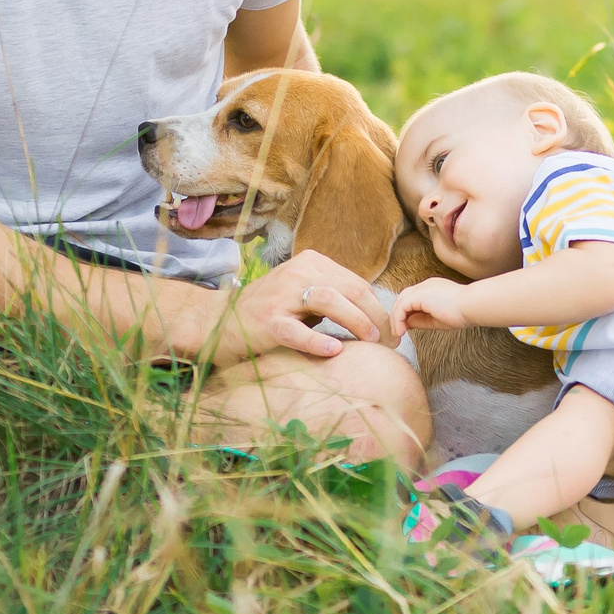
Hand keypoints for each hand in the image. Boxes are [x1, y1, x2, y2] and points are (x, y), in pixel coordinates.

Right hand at [200, 249, 385, 365]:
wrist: (220, 321)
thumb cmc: (271, 312)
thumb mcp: (305, 295)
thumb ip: (335, 298)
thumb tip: (377, 319)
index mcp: (311, 263)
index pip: (356, 283)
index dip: (379, 307)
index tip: (394, 331)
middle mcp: (297, 272)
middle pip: (349, 288)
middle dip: (376, 315)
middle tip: (392, 341)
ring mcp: (281, 295)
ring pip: (329, 300)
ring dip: (356, 321)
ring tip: (373, 341)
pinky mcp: (267, 320)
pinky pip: (296, 330)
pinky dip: (316, 341)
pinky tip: (333, 351)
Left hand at [390, 277, 472, 337]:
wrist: (472, 306)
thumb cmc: (462, 313)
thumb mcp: (437, 319)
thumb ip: (421, 320)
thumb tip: (407, 323)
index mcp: (431, 289)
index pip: (411, 299)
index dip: (405, 314)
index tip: (406, 328)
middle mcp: (425, 286)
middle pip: (403, 298)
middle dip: (397, 315)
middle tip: (397, 332)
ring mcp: (422, 288)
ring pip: (400, 301)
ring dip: (396, 318)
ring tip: (397, 334)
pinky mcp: (420, 294)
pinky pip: (402, 306)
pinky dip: (398, 319)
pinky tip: (401, 331)